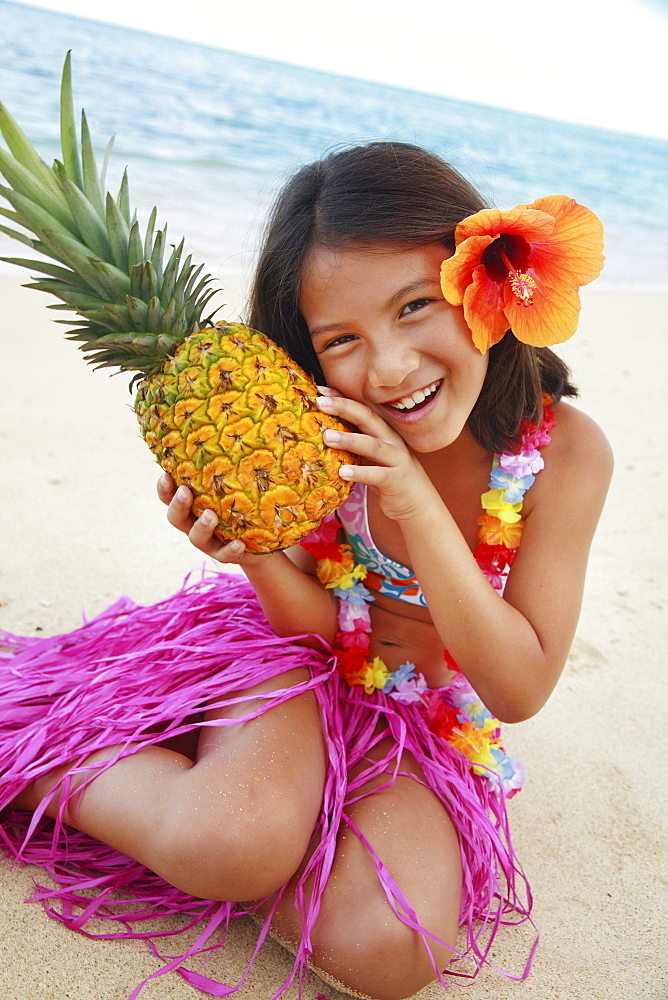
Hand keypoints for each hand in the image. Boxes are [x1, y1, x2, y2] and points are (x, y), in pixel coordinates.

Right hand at [157, 473, 271, 565]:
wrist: (261, 540)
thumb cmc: (243, 502)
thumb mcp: (234, 483)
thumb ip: (227, 465)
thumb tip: (237, 425)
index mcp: (190, 505)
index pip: (169, 496)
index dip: (164, 488)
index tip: (166, 474)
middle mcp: (193, 524)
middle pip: (175, 518)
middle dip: (178, 505)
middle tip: (184, 492)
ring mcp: (209, 541)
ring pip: (196, 538)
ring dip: (201, 527)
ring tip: (210, 516)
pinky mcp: (227, 554)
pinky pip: (225, 555)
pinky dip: (230, 550)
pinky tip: (239, 543)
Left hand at [316, 391, 438, 522]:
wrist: (419, 506)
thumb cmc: (389, 480)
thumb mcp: (373, 458)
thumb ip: (356, 445)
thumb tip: (325, 435)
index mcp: (384, 432)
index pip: (362, 410)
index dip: (343, 398)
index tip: (321, 390)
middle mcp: (392, 441)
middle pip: (368, 419)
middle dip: (344, 408)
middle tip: (320, 402)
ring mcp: (397, 460)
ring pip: (372, 445)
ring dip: (349, 439)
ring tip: (327, 437)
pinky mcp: (396, 481)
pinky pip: (377, 475)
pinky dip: (360, 472)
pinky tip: (343, 472)